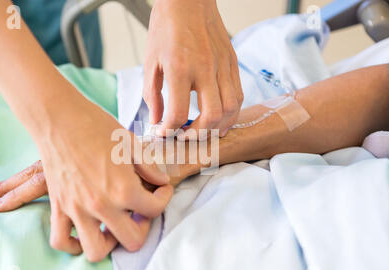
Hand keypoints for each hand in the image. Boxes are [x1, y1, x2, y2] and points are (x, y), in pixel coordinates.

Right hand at [0, 96, 172, 261]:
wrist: (59, 117)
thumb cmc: (96, 126)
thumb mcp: (131, 143)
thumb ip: (150, 168)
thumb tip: (161, 182)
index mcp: (124, 189)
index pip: (155, 210)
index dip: (164, 198)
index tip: (160, 188)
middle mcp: (101, 206)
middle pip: (132, 241)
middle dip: (143, 227)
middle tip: (140, 211)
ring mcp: (77, 210)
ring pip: (96, 251)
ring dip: (110, 242)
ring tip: (114, 225)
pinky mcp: (58, 207)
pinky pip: (61, 241)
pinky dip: (73, 243)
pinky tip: (86, 229)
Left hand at [143, 0, 242, 137]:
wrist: (188, 0)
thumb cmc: (166, 27)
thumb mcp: (150, 61)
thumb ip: (153, 95)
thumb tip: (157, 121)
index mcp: (180, 68)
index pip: (178, 113)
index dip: (169, 130)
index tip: (164, 133)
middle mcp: (205, 69)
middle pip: (212, 116)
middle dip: (198, 135)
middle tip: (185, 137)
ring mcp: (223, 66)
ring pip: (231, 109)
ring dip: (219, 127)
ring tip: (205, 133)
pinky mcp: (232, 62)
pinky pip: (238, 94)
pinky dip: (231, 112)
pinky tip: (220, 118)